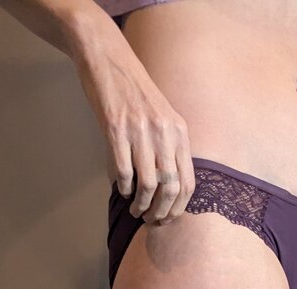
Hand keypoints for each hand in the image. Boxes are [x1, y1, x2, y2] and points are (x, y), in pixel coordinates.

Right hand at [69, 24, 194, 225]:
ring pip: (148, 184)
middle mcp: (163, 132)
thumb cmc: (136, 93)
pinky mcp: (116, 131)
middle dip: (161, 212)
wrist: (109, 60)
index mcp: (179, 132)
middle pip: (170, 188)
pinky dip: (124, 188)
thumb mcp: (164, 117)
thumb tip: (169, 188)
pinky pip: (124, 171)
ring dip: (141, 205)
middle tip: (151, 221)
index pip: (188, 182)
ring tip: (136, 210)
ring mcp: (140, 132)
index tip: (168, 219)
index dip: (179, 208)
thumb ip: (170, 147)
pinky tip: (123, 191)